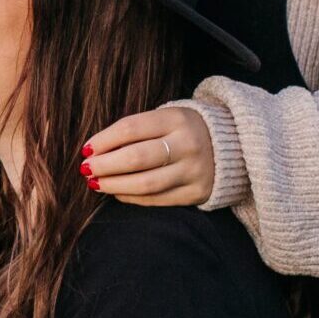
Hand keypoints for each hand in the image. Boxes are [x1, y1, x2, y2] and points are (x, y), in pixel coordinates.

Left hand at [83, 106, 213, 205]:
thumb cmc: (183, 129)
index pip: (130, 129)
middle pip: (136, 158)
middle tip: (85, 169)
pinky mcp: (197, 192)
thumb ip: (135, 131)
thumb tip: (94, 150)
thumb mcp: (165, 118)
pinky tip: (117, 192)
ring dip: (114, 185)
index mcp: (177, 118)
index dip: (103, 141)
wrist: (233, 144)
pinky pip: (157, 199)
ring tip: (95, 183)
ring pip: (145, 184)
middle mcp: (188, 144)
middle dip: (104, 166)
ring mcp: (194, 171)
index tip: (85, 149)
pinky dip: (132, 197)